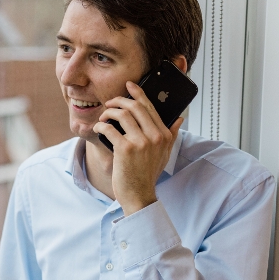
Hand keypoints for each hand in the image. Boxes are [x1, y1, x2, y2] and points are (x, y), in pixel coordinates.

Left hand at [92, 80, 181, 215]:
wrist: (139, 194)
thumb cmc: (148, 174)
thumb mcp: (165, 154)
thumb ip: (172, 135)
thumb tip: (179, 119)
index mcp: (165, 135)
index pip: (150, 107)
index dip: (138, 93)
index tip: (129, 86)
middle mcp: (155, 136)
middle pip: (136, 107)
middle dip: (119, 100)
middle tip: (110, 103)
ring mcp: (141, 142)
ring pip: (122, 114)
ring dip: (108, 112)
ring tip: (103, 117)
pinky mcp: (125, 149)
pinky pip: (110, 128)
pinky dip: (101, 125)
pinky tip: (98, 128)